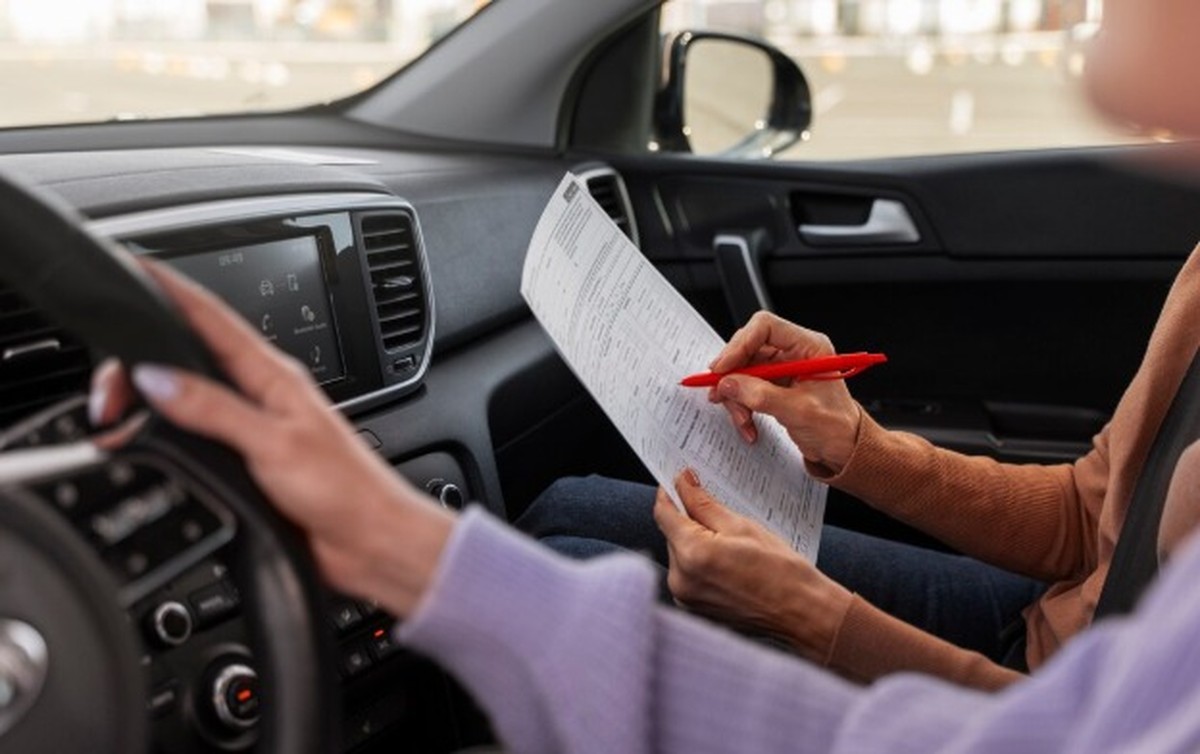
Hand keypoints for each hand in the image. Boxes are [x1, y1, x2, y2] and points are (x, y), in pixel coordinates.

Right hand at [89, 262, 454, 617]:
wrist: (372, 541)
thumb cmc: (346, 489)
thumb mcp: (274, 443)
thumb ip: (214, 409)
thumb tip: (156, 377)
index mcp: (274, 376)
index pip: (213, 319)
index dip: (173, 290)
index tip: (137, 268)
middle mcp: (262, 395)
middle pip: (191, 357)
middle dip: (144, 358)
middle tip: (108, 385)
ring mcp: (255, 428)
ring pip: (190, 396)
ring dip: (153, 396)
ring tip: (118, 407)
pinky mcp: (249, 463)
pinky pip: (198, 435)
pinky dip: (168, 432)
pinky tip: (152, 439)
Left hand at [652, 470, 851, 663]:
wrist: (802, 614)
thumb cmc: (781, 571)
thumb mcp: (742, 526)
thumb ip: (704, 504)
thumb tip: (683, 483)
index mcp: (692, 554)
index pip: (664, 513)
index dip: (670, 492)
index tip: (680, 480)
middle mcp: (681, 579)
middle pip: (671, 534)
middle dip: (688, 518)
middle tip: (716, 510)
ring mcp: (685, 598)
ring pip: (679, 554)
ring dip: (695, 541)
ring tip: (730, 542)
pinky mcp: (694, 608)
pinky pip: (688, 574)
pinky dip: (701, 562)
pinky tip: (727, 560)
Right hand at [707, 311, 860, 474]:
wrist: (843, 448)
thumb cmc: (836, 427)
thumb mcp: (799, 411)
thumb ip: (762, 396)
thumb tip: (729, 384)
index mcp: (808, 346)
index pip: (765, 328)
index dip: (740, 344)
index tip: (723, 368)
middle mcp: (793, 352)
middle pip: (749, 349)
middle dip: (733, 375)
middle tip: (720, 393)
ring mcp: (782, 368)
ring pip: (743, 371)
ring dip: (736, 397)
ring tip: (742, 419)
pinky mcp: (774, 384)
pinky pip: (746, 388)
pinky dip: (741, 406)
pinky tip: (748, 423)